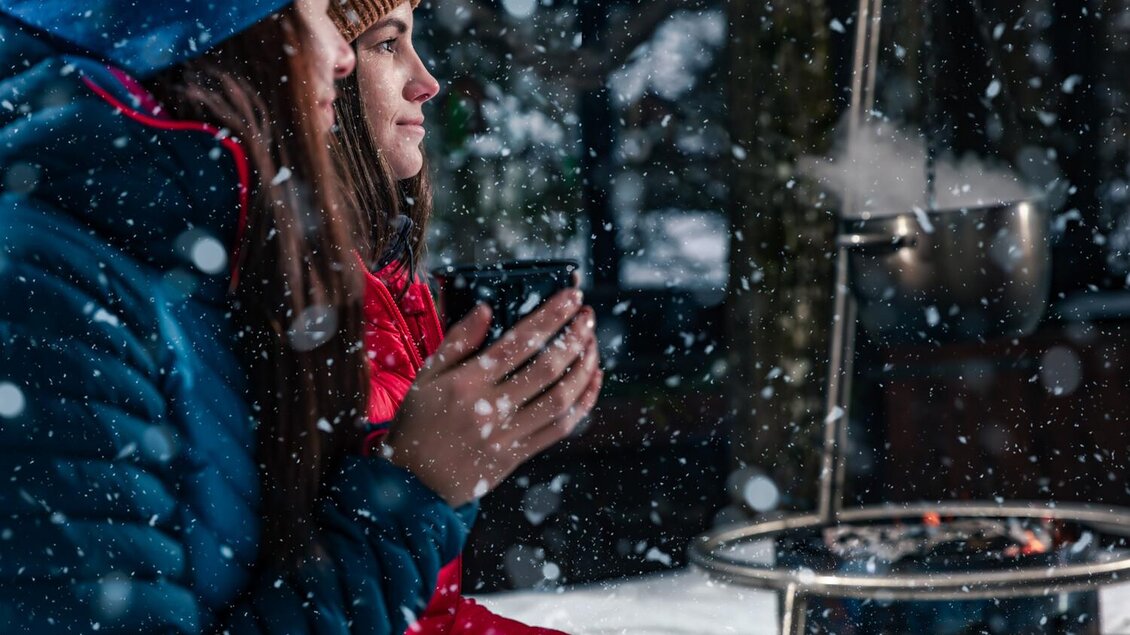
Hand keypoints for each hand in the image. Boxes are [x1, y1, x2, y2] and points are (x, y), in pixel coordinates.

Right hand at [386, 288, 603, 505]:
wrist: (412, 485)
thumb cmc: (417, 425)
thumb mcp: (425, 377)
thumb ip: (456, 341)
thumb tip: (486, 308)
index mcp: (468, 382)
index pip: (520, 341)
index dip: (551, 316)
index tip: (571, 297)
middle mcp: (491, 408)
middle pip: (548, 366)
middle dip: (576, 336)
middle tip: (588, 316)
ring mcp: (507, 434)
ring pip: (561, 397)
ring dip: (584, 367)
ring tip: (593, 344)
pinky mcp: (517, 456)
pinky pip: (560, 428)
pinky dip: (583, 403)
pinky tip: (592, 381)